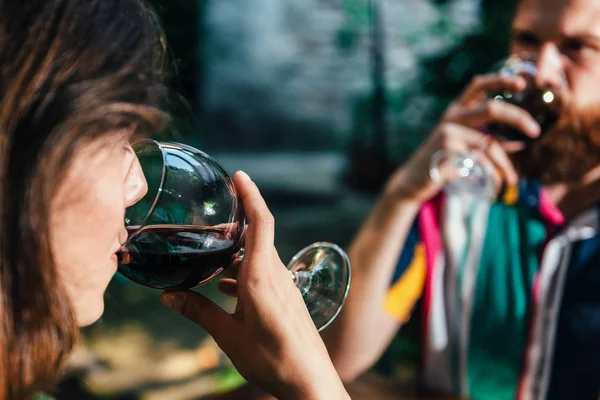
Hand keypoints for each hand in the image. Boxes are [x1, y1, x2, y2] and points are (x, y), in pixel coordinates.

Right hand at [160, 171, 348, 399]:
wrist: (308, 381)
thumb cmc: (271, 359)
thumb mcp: (228, 336)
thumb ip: (199, 312)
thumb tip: (169, 296)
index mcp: (262, 278)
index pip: (261, 223)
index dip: (251, 195)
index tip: (239, 175)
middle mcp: (276, 276)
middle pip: (259, 236)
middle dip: (238, 221)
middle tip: (213, 214)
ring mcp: (284, 287)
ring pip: (259, 257)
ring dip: (238, 252)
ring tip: (212, 254)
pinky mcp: (286, 299)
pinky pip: (263, 276)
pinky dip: (244, 273)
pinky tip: (225, 288)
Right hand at [386, 74, 538, 203]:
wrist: (414, 182)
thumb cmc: (441, 163)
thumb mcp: (463, 147)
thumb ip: (487, 141)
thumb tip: (521, 143)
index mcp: (455, 111)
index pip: (478, 85)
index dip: (501, 80)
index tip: (522, 83)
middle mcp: (452, 118)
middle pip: (491, 108)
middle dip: (518, 117)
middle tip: (536, 131)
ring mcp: (448, 134)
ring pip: (489, 145)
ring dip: (505, 165)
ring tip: (512, 180)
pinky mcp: (447, 153)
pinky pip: (481, 163)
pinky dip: (493, 175)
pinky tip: (496, 183)